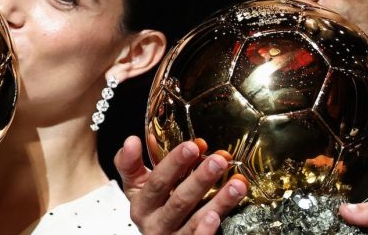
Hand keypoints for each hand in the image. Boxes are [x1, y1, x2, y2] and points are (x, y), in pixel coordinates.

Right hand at [114, 136, 246, 234]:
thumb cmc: (152, 206)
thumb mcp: (137, 185)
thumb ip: (131, 162)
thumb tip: (131, 141)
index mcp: (141, 204)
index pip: (157, 181)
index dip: (174, 163)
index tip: (192, 146)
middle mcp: (154, 224)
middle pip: (178, 201)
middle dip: (200, 179)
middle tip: (218, 160)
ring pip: (195, 221)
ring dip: (218, 202)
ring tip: (236, 184)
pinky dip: (207, 232)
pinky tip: (218, 216)